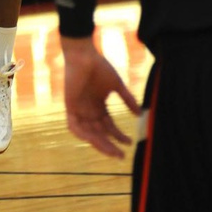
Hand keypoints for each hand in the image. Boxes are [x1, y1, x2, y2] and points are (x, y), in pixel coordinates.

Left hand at [61, 36, 139, 156]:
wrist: (84, 55)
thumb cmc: (100, 66)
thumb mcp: (117, 86)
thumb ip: (127, 100)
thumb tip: (140, 114)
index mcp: (99, 107)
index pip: (109, 127)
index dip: (118, 136)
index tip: (130, 143)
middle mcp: (89, 111)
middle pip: (100, 134)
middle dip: (110, 145)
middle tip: (121, 155)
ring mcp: (79, 110)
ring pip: (88, 134)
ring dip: (99, 143)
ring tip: (111, 151)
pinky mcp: (70, 107)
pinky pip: (74, 126)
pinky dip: (82, 134)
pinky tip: (93, 139)